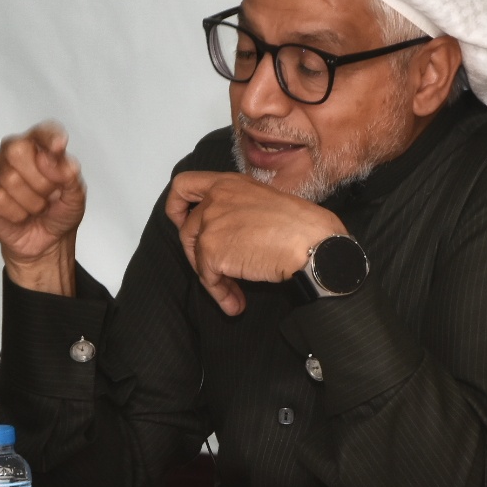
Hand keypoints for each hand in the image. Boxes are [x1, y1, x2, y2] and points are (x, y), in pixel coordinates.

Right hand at [0, 122, 85, 294]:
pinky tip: (19, 216)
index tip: (59, 147)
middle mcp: (12, 153)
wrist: (47, 244)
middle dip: (40, 180)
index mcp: (39, 147)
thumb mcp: (76, 196)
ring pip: (8, 178)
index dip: (49, 137)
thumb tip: (53, 159)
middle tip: (48, 195)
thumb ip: (70, 174)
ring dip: (31, 202)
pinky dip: (15, 213)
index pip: (42, 131)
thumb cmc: (59, 213)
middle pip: (16, 149)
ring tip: (35, 208)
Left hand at [165, 172, 346, 315]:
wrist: (311, 242)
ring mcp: (211, 223)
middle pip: (186, 229)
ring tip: (233, 294)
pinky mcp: (212, 249)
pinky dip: (220, 294)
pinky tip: (236, 303)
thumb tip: (230, 236)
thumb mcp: (264, 202)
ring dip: (213, 279)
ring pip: (197, 256)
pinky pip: (208, 278)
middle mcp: (216, 198)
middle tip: (215, 270)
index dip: (175, 206)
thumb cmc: (301, 226)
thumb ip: (239, 210)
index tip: (181, 221)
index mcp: (229, 183)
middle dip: (197, 254)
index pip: (184, 185)